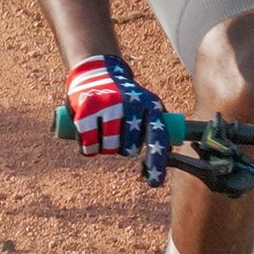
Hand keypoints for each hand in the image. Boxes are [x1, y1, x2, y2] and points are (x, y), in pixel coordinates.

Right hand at [64, 54, 167, 174]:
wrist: (99, 70)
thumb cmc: (127, 95)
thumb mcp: (148, 104)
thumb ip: (159, 127)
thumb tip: (166, 160)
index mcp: (151, 105)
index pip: (158, 139)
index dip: (156, 162)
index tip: (154, 183)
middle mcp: (132, 104)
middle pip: (127, 150)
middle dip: (122, 148)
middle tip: (117, 133)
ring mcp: (108, 106)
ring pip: (107, 149)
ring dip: (104, 147)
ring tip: (103, 129)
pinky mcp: (86, 108)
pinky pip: (88, 144)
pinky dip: (88, 146)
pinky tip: (89, 135)